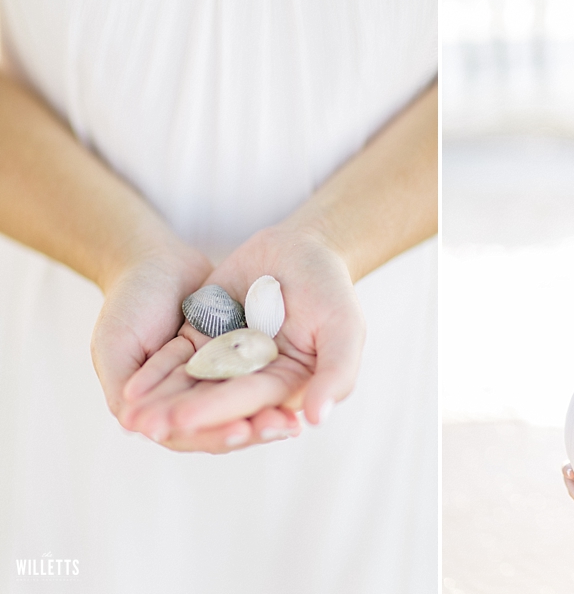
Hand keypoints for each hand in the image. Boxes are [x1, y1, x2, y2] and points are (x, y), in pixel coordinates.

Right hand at [91, 244, 293, 452]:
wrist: (151, 261)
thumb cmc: (126, 305)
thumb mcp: (114, 345)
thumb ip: (118, 387)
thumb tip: (132, 426)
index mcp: (162, 403)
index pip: (189, 431)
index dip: (213, 432)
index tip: (240, 430)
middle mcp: (190, 398)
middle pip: (226, 420)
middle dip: (253, 426)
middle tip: (282, 427)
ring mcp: (217, 377)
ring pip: (245, 402)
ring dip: (267, 413)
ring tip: (293, 420)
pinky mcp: (239, 357)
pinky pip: (258, 377)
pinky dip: (272, 388)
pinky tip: (299, 393)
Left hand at [118, 225, 364, 445]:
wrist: (303, 246)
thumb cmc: (331, 288)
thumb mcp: (344, 328)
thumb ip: (337, 374)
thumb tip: (315, 419)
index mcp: (288, 385)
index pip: (252, 402)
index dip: (219, 412)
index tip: (186, 421)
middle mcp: (255, 379)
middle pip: (215, 400)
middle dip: (182, 414)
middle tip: (149, 425)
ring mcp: (227, 359)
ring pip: (191, 385)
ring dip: (163, 402)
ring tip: (132, 417)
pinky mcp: (204, 338)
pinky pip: (177, 359)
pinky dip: (157, 375)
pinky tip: (131, 389)